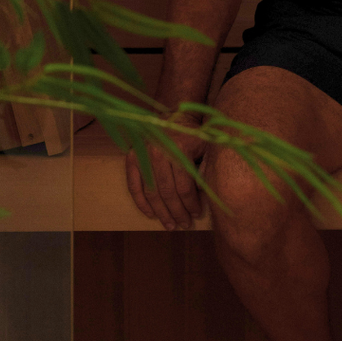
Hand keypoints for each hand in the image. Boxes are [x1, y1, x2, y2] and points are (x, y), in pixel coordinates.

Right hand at [125, 115, 205, 229]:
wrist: (172, 115)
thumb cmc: (193, 134)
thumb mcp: (206, 145)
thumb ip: (207, 166)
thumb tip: (210, 194)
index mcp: (180, 148)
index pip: (185, 186)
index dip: (191, 203)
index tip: (197, 214)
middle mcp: (159, 152)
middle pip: (168, 192)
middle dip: (177, 212)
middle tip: (184, 224)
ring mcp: (143, 155)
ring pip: (151, 192)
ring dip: (161, 212)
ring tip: (170, 225)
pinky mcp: (131, 158)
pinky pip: (134, 186)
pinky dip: (141, 203)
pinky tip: (151, 214)